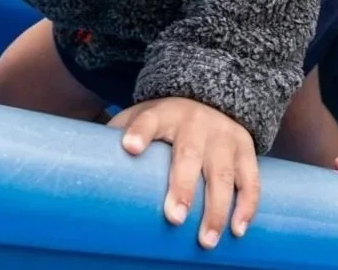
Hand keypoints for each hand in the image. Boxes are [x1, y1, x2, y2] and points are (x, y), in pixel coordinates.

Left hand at [109, 97, 258, 248]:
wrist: (214, 96)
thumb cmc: (166, 120)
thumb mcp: (143, 115)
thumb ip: (120, 133)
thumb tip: (87, 164)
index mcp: (165, 114)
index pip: (149, 119)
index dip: (140, 131)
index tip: (129, 148)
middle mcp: (196, 123)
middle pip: (189, 154)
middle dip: (183, 187)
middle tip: (174, 218)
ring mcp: (224, 137)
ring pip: (222, 174)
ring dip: (216, 209)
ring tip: (206, 240)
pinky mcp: (245, 150)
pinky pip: (250, 180)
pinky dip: (247, 206)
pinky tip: (237, 229)